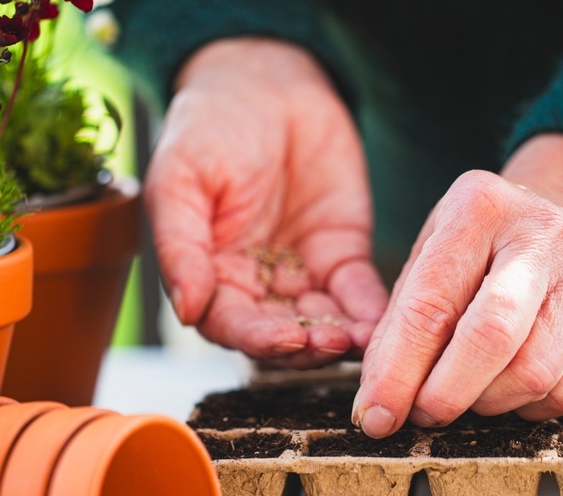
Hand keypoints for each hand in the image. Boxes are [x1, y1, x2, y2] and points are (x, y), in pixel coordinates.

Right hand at [145, 38, 387, 367]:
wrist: (265, 81)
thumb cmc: (208, 127)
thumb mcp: (180, 180)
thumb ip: (181, 247)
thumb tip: (185, 309)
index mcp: (210, 275)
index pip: (231, 325)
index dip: (258, 338)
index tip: (287, 340)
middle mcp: (255, 286)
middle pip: (281, 335)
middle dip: (307, 347)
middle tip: (333, 345)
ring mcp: (301, 274)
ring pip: (322, 322)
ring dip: (341, 337)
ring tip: (362, 338)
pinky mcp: (342, 255)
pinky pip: (357, 293)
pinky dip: (369, 311)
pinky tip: (381, 321)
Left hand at [353, 134, 562, 435]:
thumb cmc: (476, 251)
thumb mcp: (428, 259)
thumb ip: (398, 327)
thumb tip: (376, 406)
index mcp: (477, 210)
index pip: (430, 305)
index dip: (398, 372)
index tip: (375, 417)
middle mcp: (539, 236)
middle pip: (491, 337)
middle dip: (446, 393)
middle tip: (420, 416)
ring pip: (533, 373)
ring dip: (484, 404)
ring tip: (461, 395)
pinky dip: (525, 408)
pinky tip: (504, 390)